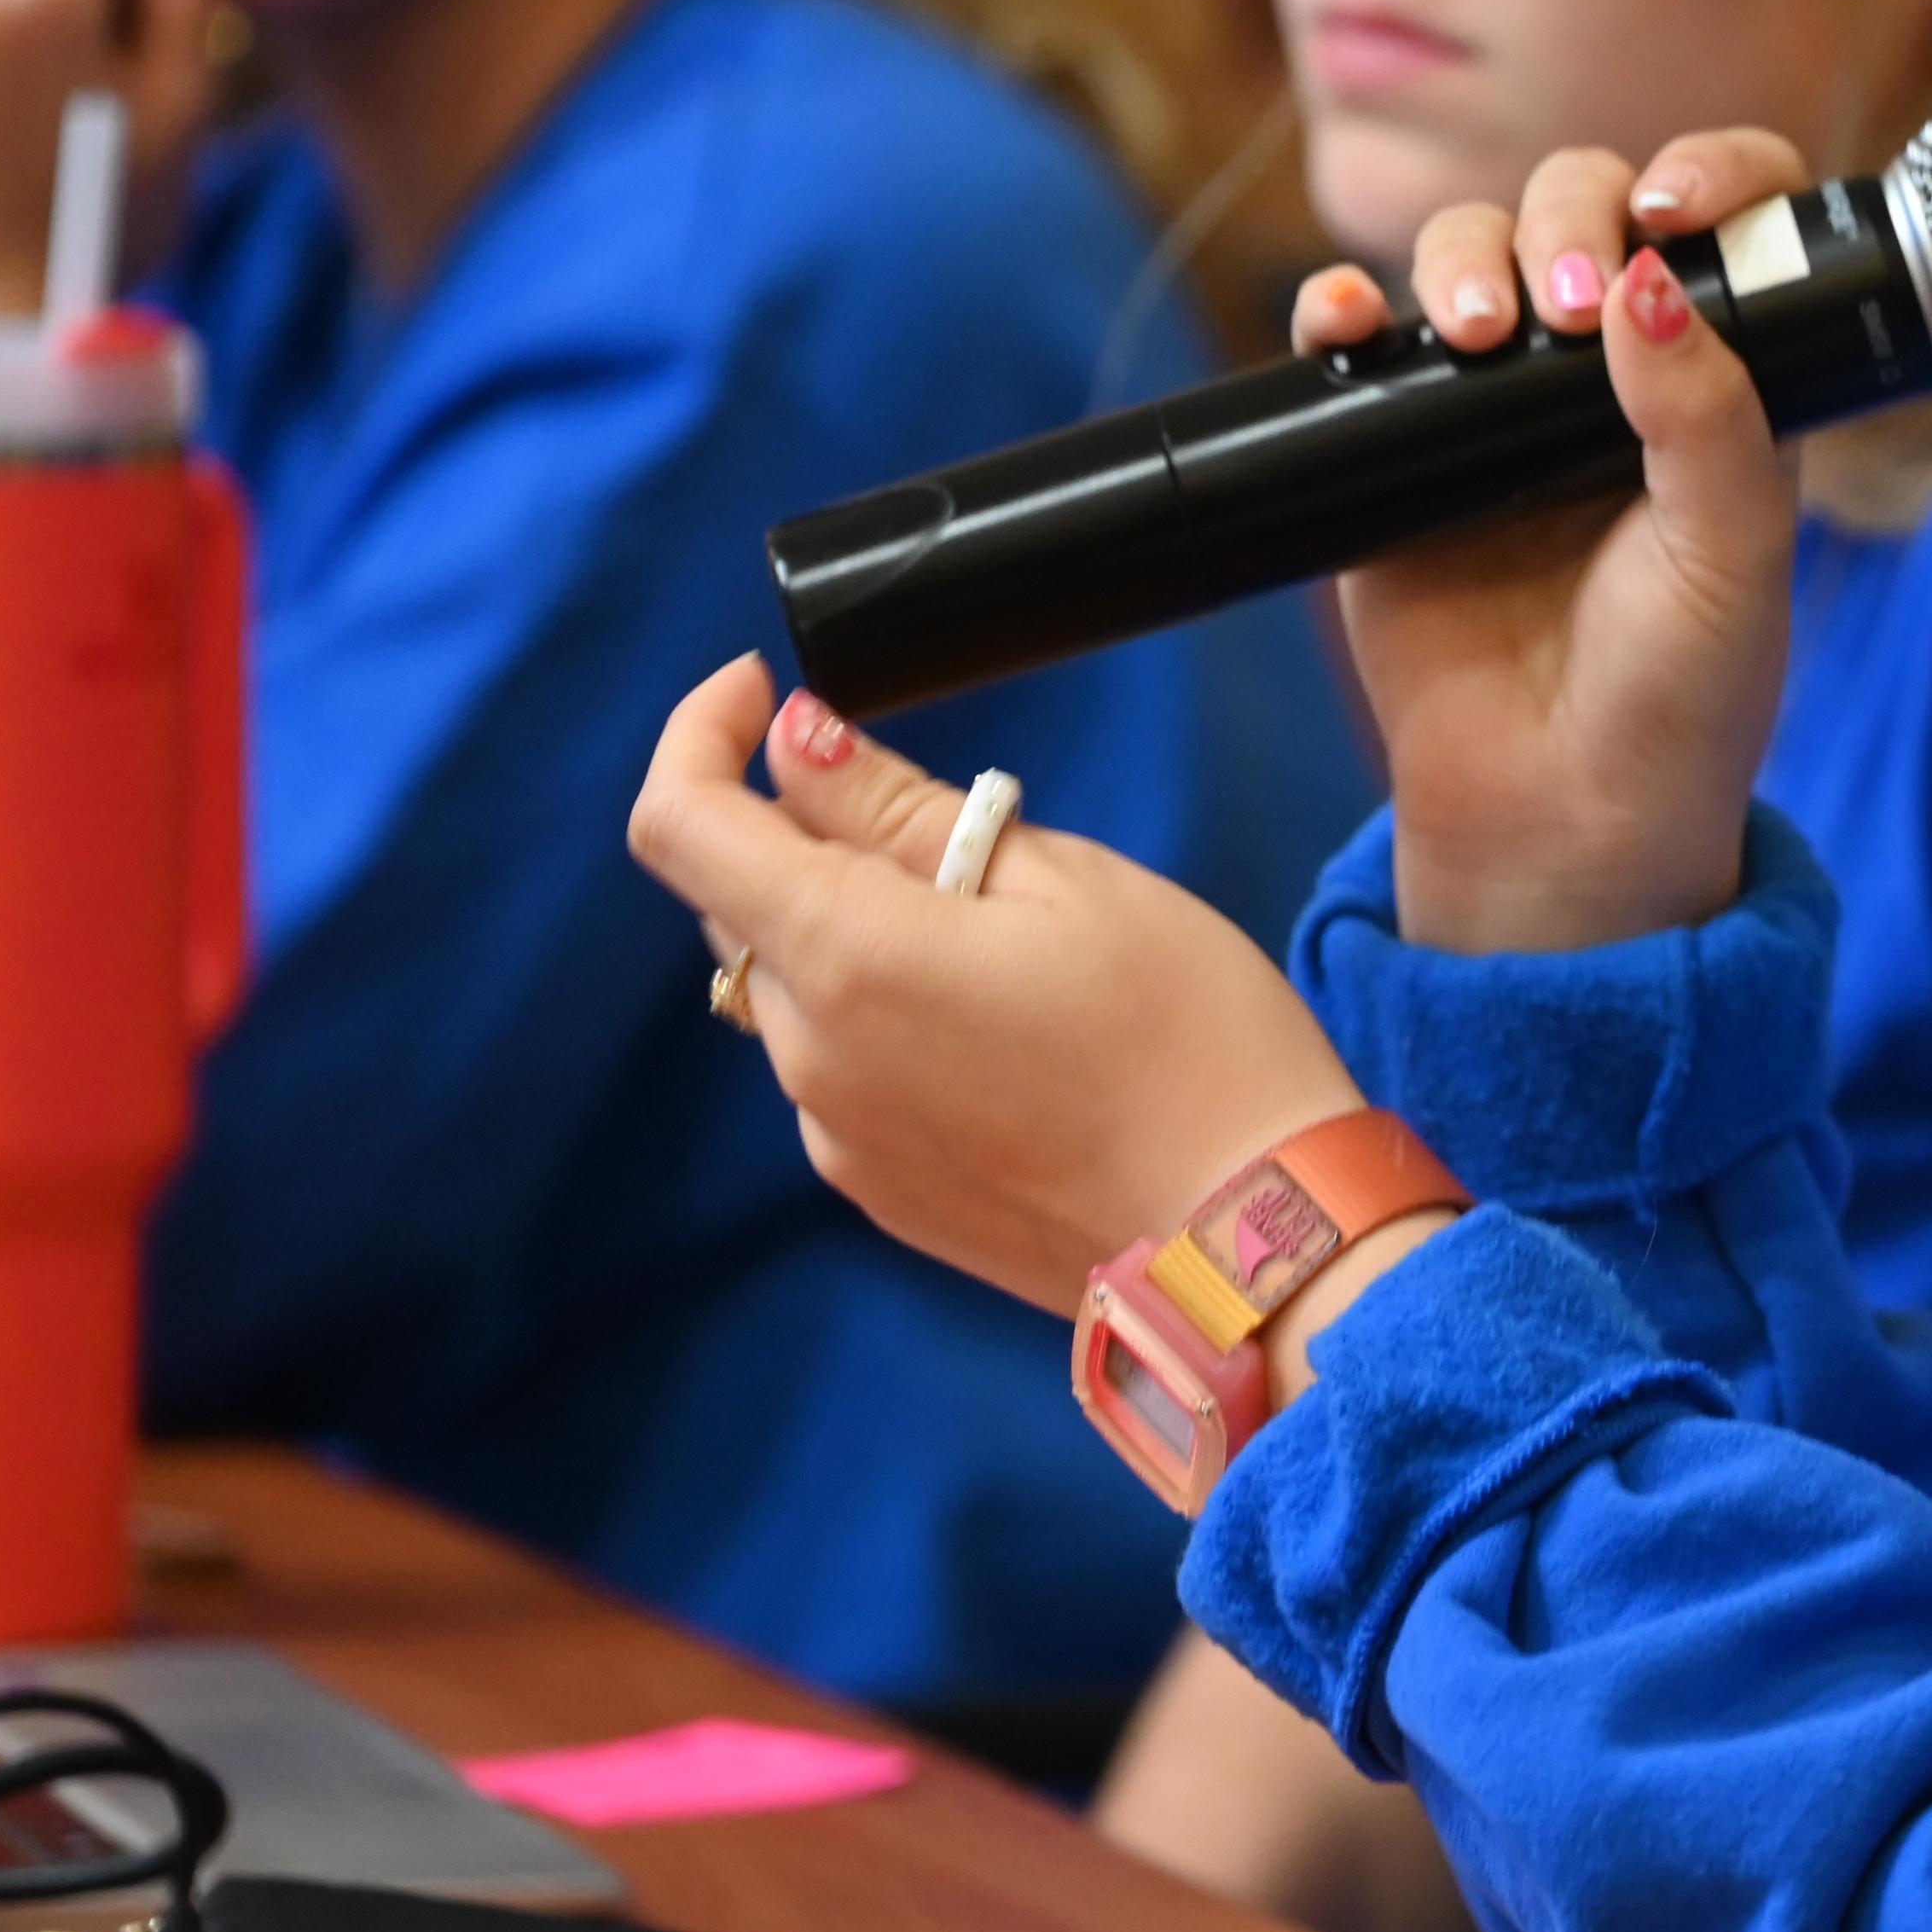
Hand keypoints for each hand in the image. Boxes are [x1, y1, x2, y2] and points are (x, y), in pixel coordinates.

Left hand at [626, 656, 1367, 1313]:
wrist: (1250, 1240)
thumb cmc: (1189, 1038)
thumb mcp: (1063, 880)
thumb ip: (903, 810)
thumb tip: (794, 742)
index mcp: (845, 957)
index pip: (681, 826)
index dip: (697, 737)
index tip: (761, 691)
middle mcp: (808, 1056)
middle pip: (741, 908)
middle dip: (810, 840)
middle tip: (960, 829)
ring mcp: (836, 1136)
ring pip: (793, 991)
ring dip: (854, 934)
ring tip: (1007, 944)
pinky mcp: (878, 1190)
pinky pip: (839, 1069)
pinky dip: (885, 1016)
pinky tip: (1005, 1030)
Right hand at [1289, 130, 1802, 955]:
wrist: (1563, 820)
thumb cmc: (1680, 697)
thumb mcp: (1735, 558)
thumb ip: (1710, 417)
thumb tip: (1652, 282)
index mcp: (1720, 376)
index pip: (1726, 215)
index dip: (1710, 173)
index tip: (1681, 208)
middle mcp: (1610, 369)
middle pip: (1578, 206)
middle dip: (1566, 219)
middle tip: (1563, 312)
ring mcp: (1493, 404)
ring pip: (1465, 252)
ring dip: (1460, 257)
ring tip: (1467, 331)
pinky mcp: (1392, 452)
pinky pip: (1354, 345)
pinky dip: (1337, 311)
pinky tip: (1344, 325)